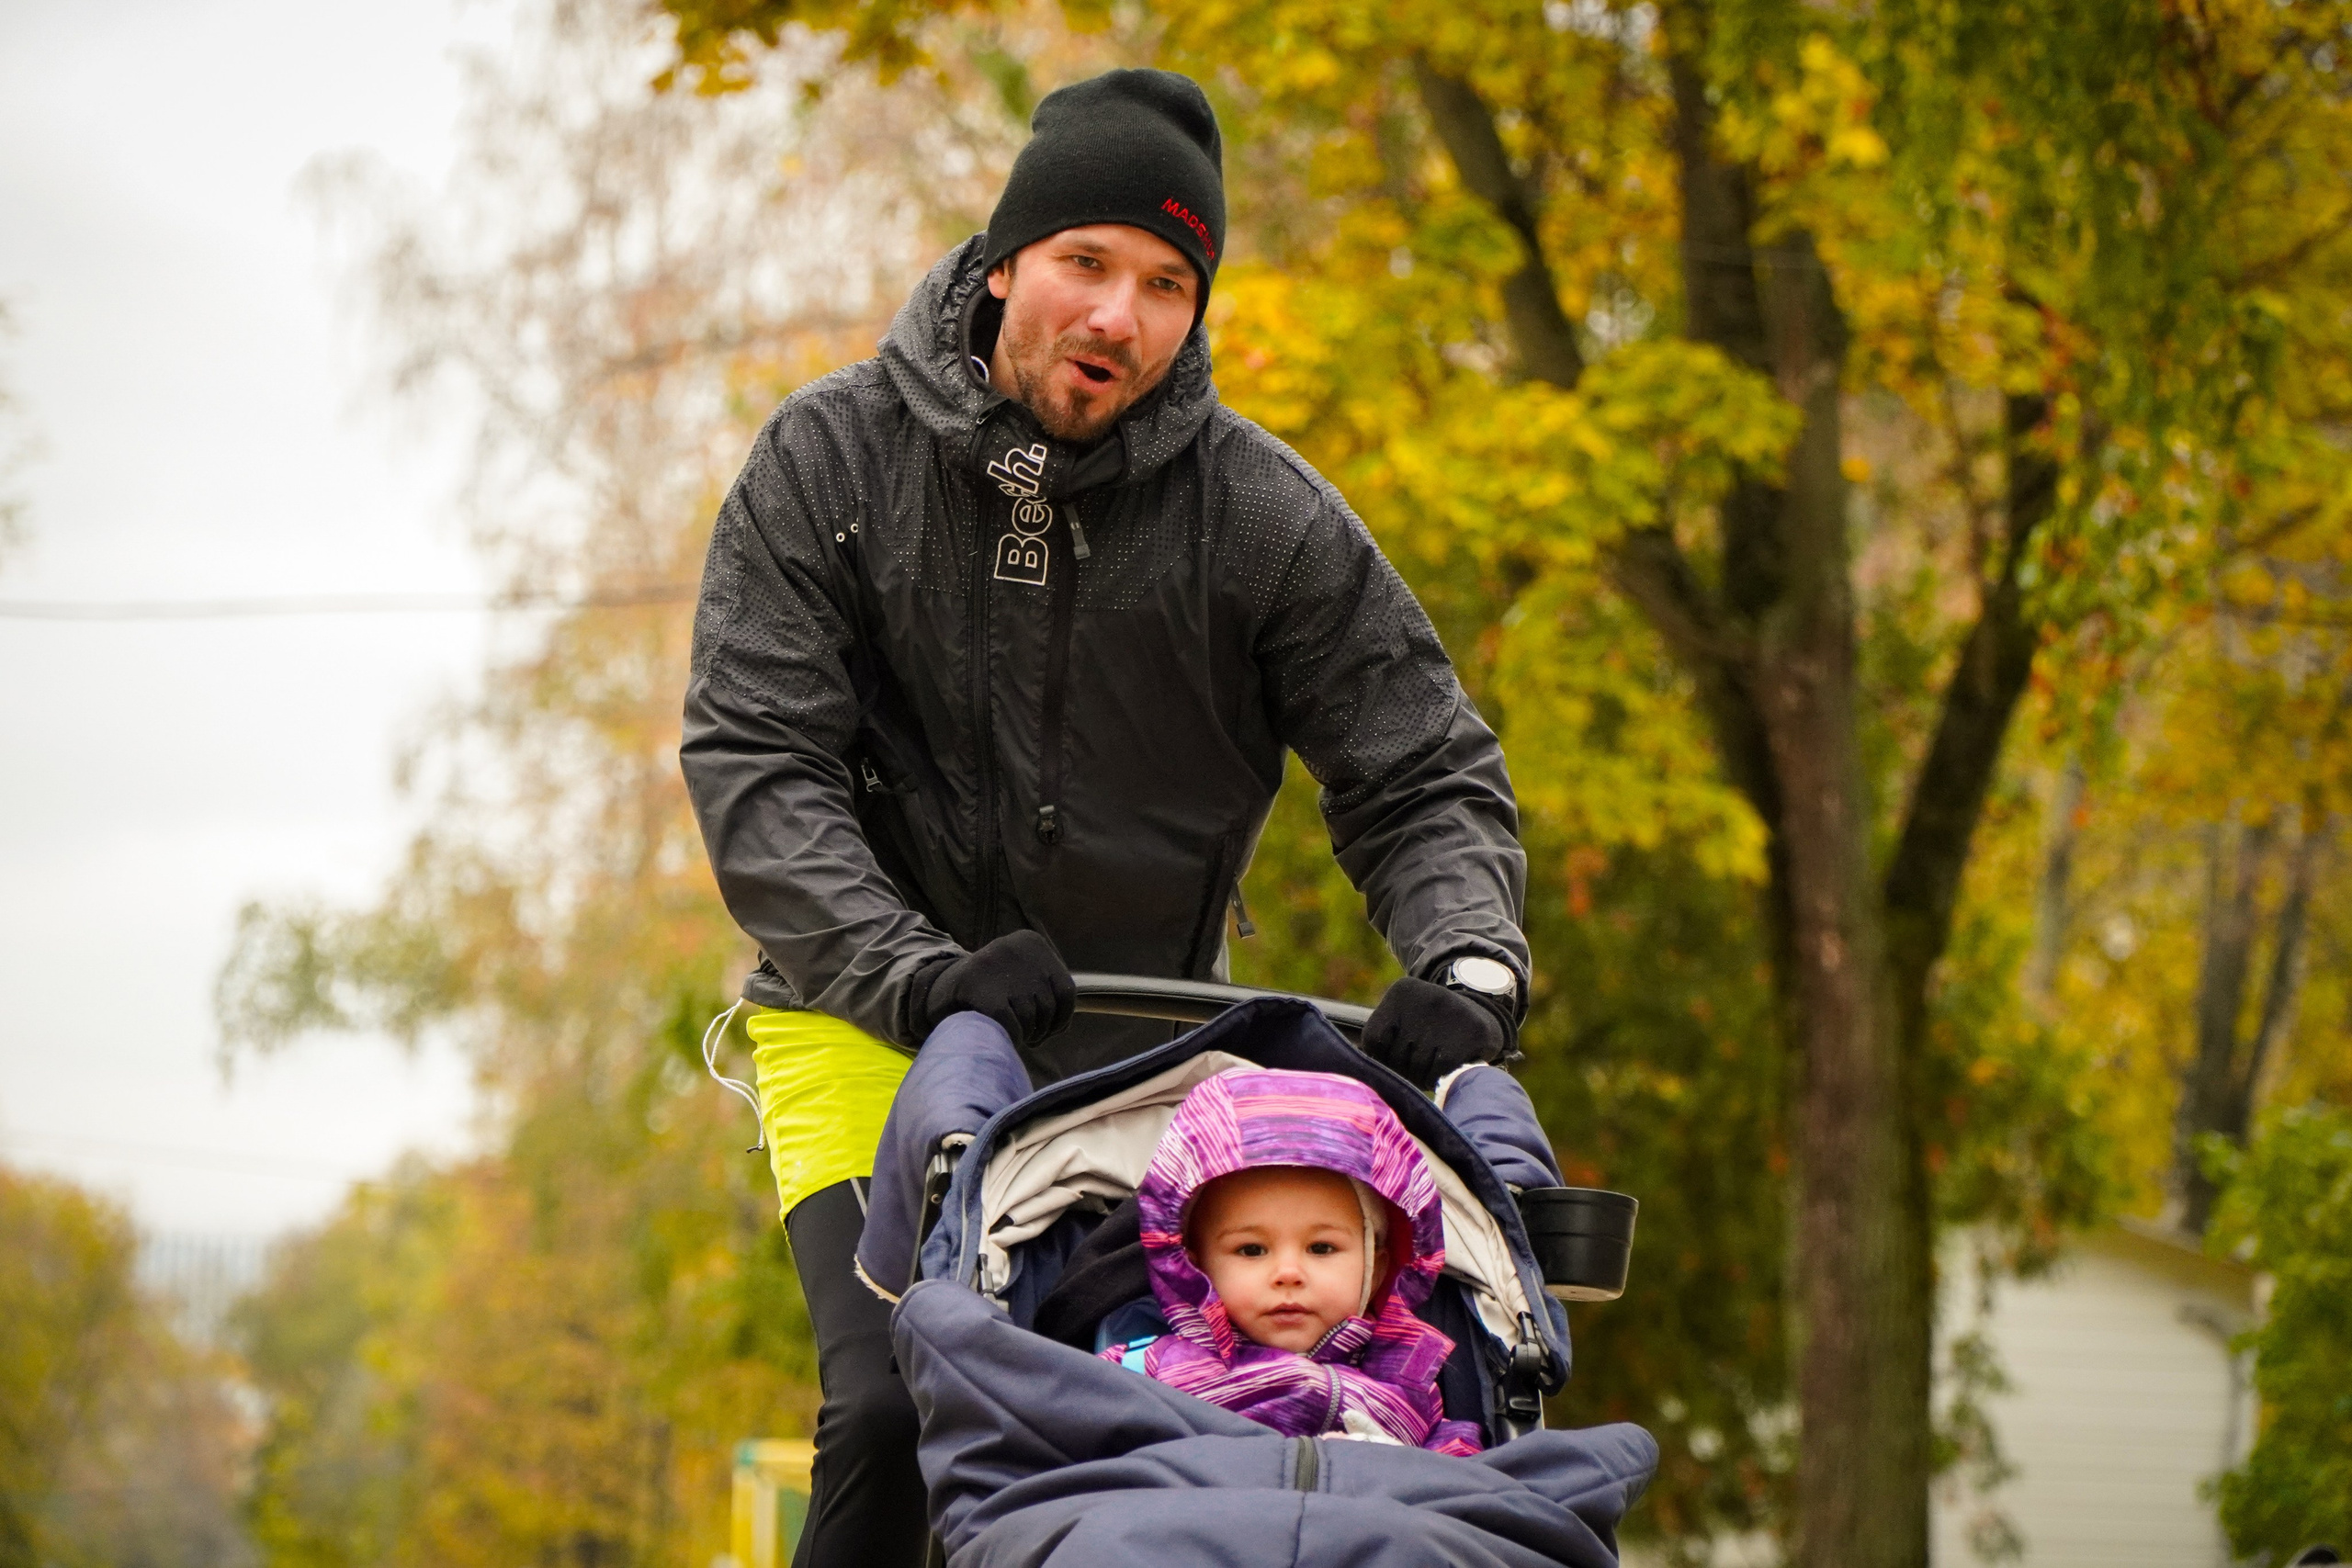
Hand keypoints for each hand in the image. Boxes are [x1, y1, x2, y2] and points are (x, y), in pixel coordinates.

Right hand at [921, 930, 1074, 1045]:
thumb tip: (1064, 1023)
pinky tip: (1006, 1038)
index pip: (1066, 990)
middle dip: (1042, 1029)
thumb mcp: (1021, 973)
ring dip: (1026, 1035)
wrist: (939, 985)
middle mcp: (1016, 949)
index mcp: (1031, 941)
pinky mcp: (983, 992)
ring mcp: (998, 969)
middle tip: (1031, 1037)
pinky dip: (1012, 1037)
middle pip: (1048, 1005)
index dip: (1061, 1017)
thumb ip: (1046, 988)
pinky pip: (1012, 1026)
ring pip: (1031, 1017)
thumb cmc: (992, 986)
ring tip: (1015, 1033)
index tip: (1050, 1029)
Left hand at [1361, 976, 1510, 1089]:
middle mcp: (1426, 996)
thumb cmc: (1433, 1027)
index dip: (1382, 1058)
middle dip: (1403, 1070)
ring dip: (1420, 1077)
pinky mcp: (1470, 1032)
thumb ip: (1383, 1040)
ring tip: (1430, 1068)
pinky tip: (1443, 1070)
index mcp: (1402, 992)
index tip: (1395, 1057)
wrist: (1482, 1015)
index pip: (1373, 1038)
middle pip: (1395, 1056)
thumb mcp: (1405, 1019)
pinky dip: (1436, 1078)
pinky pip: (1438, 1071)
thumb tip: (1374, 1072)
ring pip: (1416, 1066)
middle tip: (1417, 1066)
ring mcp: (1450, 1012)